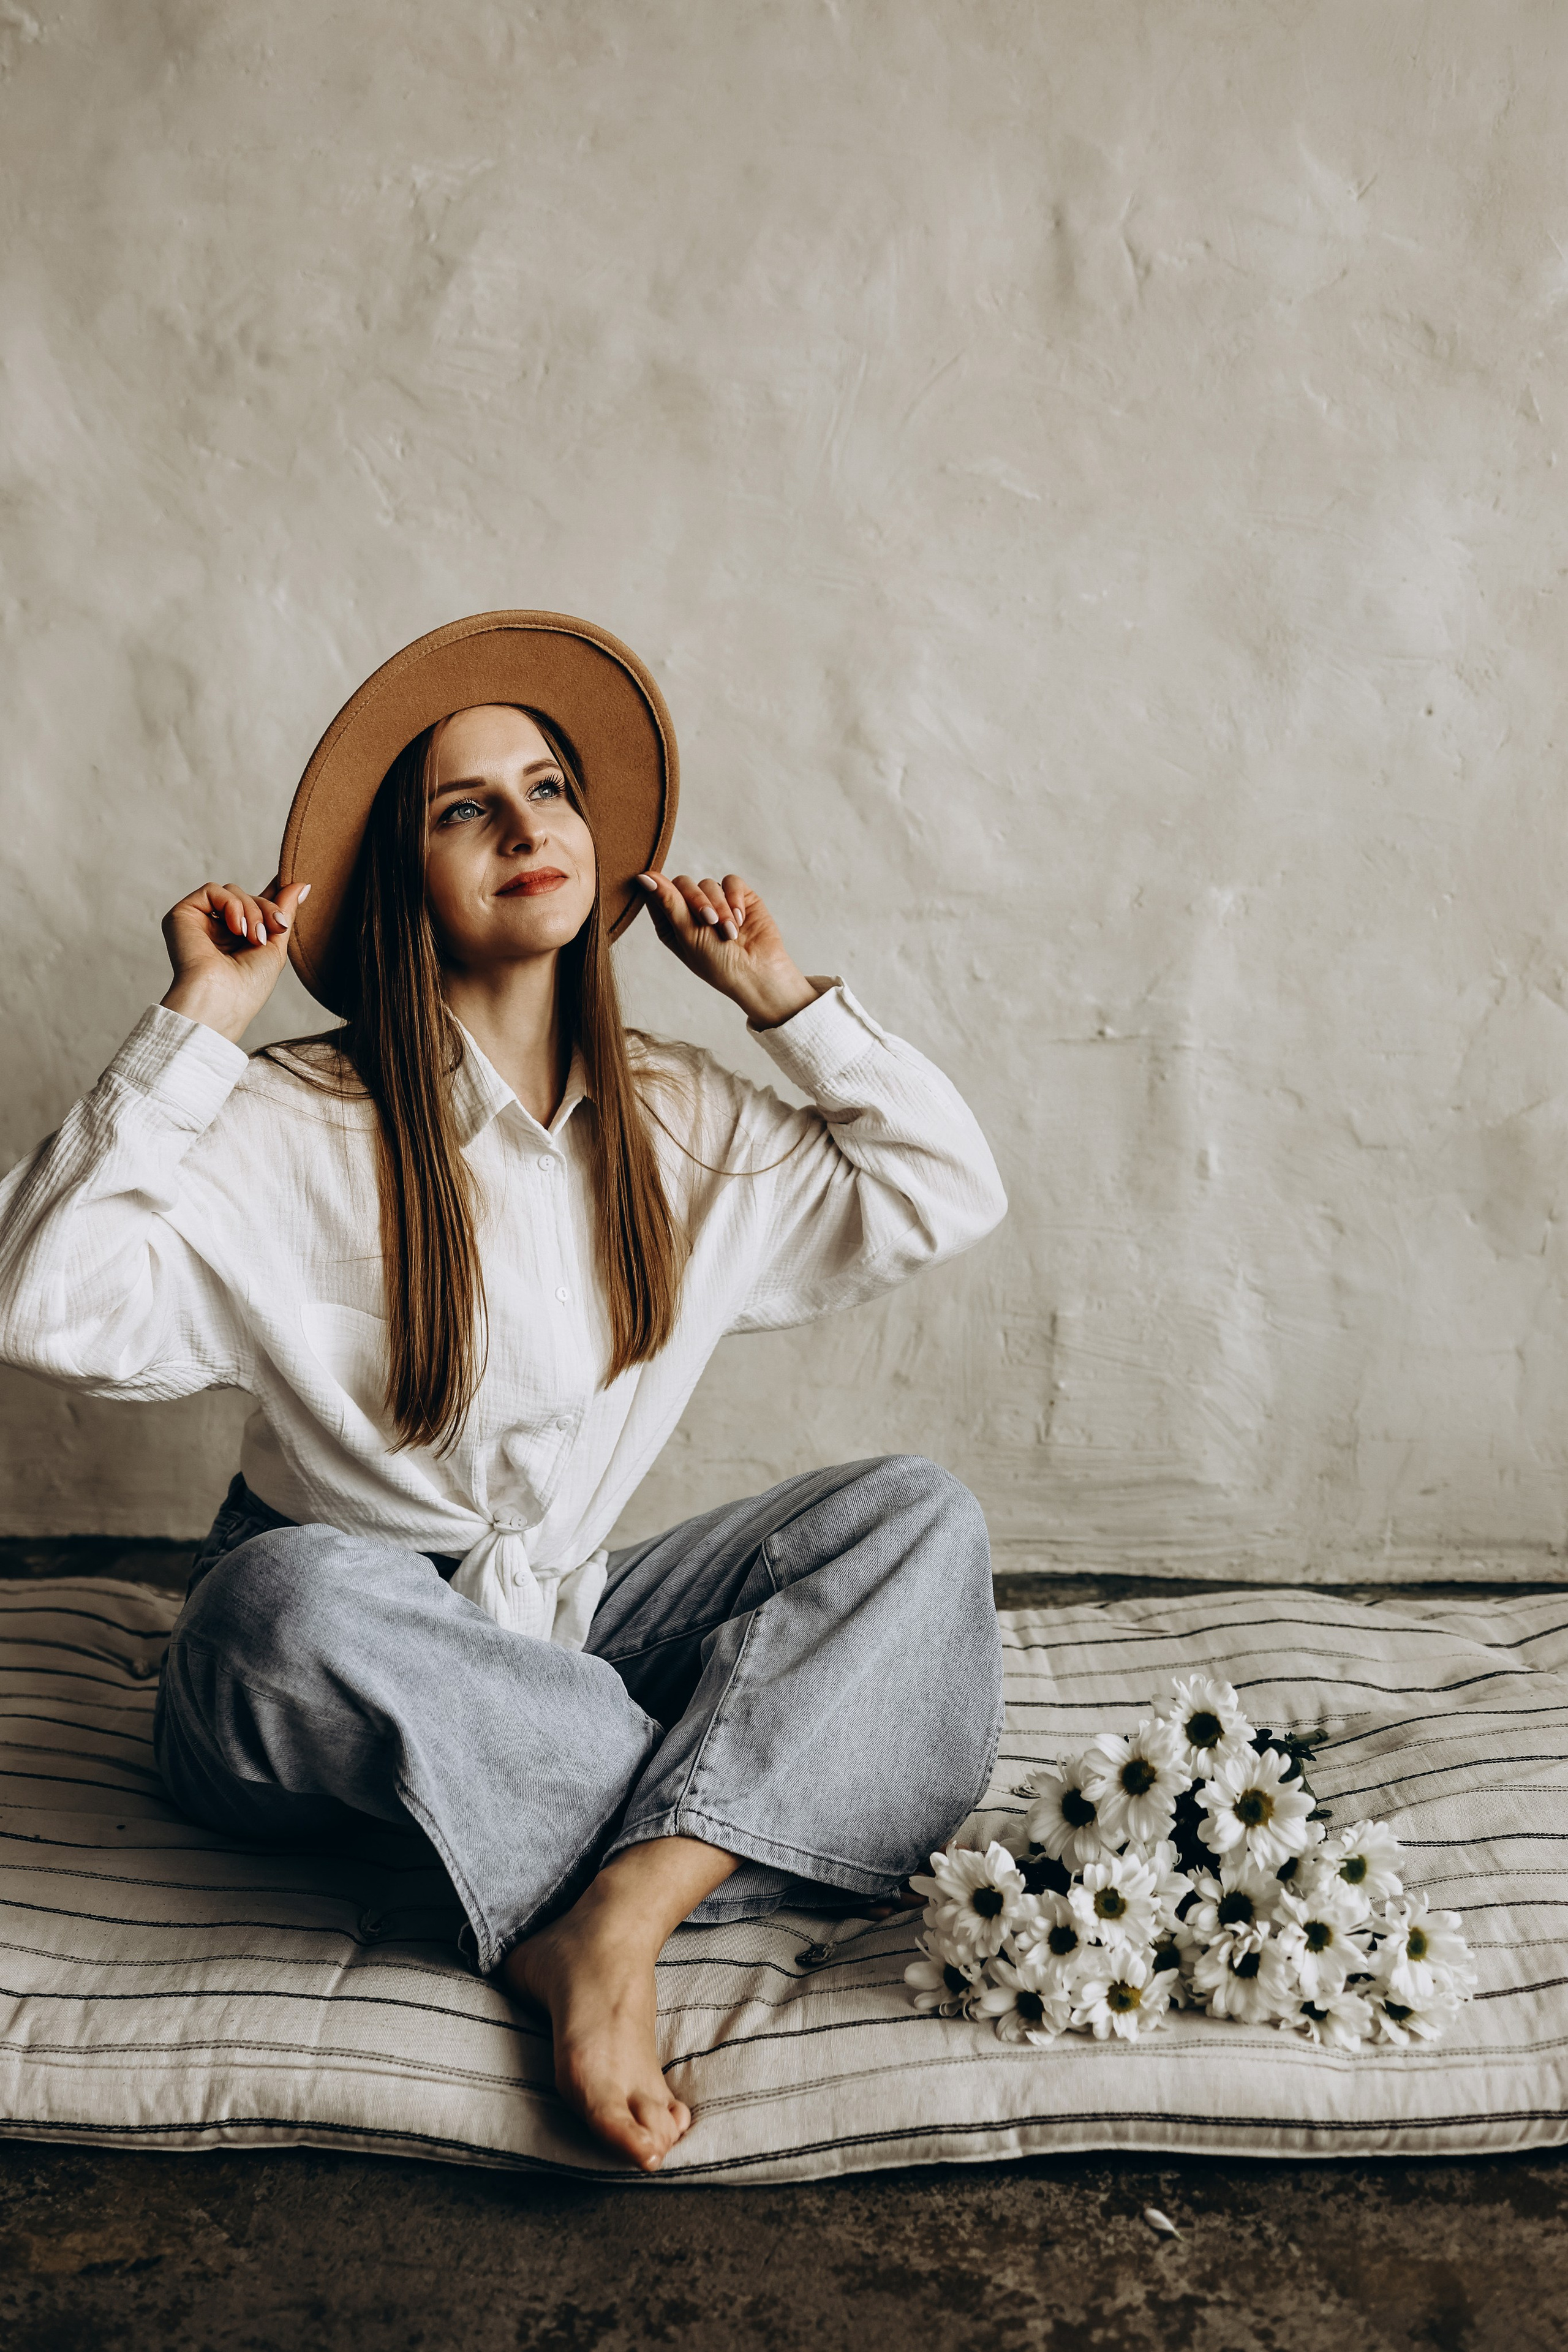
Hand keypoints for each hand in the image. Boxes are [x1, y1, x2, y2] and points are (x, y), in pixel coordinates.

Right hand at [159, 878, 311, 1044]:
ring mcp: (199, 922)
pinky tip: (237, 927)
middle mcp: (217, 929)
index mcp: (237, 939)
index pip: (254, 906)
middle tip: (275, 929)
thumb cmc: (248, 986)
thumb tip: (302, 884)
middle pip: (247, 897)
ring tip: (253, 937)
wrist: (221, 1001)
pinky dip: (231, 904)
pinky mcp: (182, 915)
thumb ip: (284, 912)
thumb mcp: (275, 946)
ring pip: (232, 891)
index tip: (295, 884)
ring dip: (251, 910)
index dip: (272, 895)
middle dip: (267, 909)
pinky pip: (212, 890)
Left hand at [634, 870, 819, 1028]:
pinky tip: (741, 920)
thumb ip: (668, 902)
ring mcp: (716, 902)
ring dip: (720, 908)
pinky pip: (731, 882)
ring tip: (730, 932)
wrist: (758, 973)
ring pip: (708, 884)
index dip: (663, 892)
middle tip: (709, 922)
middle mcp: (692, 911)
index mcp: (672, 923)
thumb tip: (643, 875)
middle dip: (698, 901)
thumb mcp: (688, 934)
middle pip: (683, 883)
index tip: (672, 902)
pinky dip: (735, 899)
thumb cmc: (718, 964)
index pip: (657, 893)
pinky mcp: (739, 897)